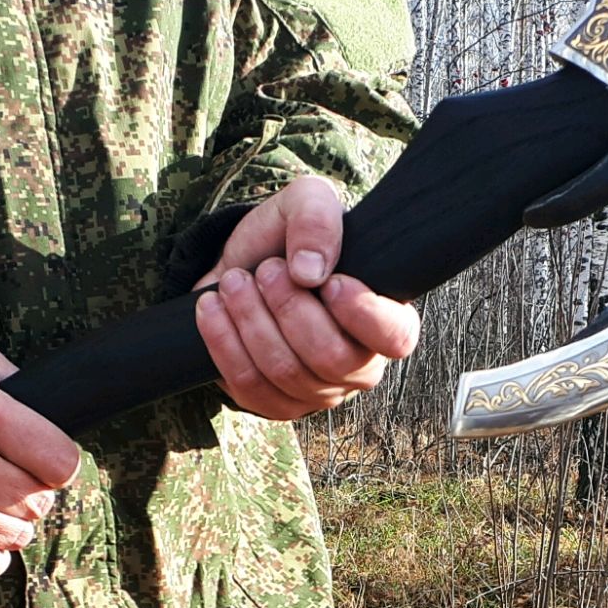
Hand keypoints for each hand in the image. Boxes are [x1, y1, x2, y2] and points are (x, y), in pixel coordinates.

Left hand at [194, 176, 418, 420]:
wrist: (240, 267)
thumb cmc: (287, 240)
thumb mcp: (305, 203)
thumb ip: (316, 219)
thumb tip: (310, 271)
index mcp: (385, 319)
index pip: (395, 337)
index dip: (362, 313)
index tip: (328, 281)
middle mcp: (359, 365)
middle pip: (331, 358)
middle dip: (288, 307)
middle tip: (266, 269)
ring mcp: (319, 392)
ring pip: (286, 372)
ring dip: (251, 320)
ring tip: (233, 282)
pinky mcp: (276, 404)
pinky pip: (250, 388)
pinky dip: (224, 344)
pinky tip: (212, 310)